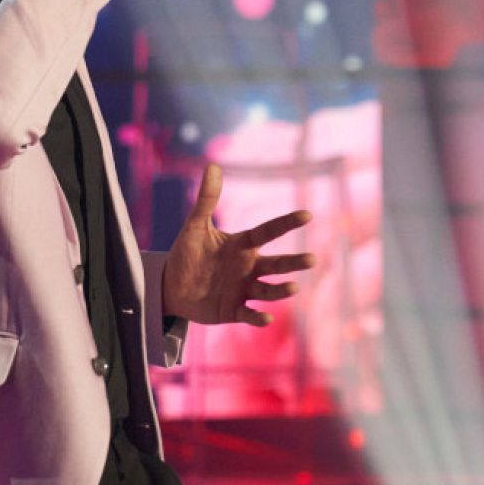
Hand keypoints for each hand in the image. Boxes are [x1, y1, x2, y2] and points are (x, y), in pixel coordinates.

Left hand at [162, 164, 316, 326]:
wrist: (171, 286)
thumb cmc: (186, 254)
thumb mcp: (195, 226)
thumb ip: (206, 200)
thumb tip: (213, 165)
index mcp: (242, 245)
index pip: (268, 232)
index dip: (286, 224)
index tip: (307, 215)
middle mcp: (248, 267)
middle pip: (276, 264)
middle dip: (293, 263)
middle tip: (312, 259)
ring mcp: (243, 290)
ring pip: (268, 290)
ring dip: (280, 290)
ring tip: (293, 287)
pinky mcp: (234, 310)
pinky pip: (249, 314)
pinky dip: (258, 318)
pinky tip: (266, 318)